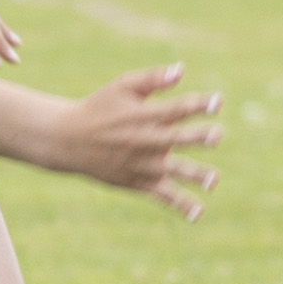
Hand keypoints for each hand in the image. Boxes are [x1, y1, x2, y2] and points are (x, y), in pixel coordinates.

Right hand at [54, 63, 218, 218]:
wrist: (65, 140)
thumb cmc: (99, 108)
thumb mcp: (121, 87)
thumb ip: (152, 78)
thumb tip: (181, 70)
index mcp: (142, 115)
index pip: (174, 109)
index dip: (197, 105)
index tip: (218, 102)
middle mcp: (143, 140)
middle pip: (174, 139)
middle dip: (195, 138)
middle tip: (216, 136)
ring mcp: (139, 164)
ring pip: (170, 170)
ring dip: (192, 174)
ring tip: (213, 180)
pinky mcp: (136, 182)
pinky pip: (160, 195)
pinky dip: (178, 204)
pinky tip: (198, 213)